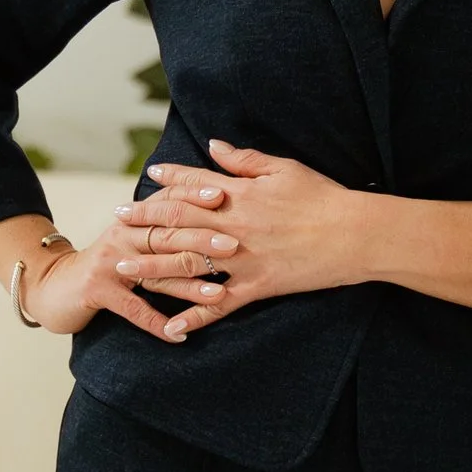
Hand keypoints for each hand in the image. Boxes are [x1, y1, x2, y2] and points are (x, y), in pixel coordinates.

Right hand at [0, 211, 212, 346]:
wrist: (53, 286)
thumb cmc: (104, 265)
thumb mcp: (130, 239)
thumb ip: (160, 226)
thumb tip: (204, 212)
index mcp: (134, 220)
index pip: (167, 202)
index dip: (194, 197)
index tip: (224, 196)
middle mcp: (122, 235)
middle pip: (167, 235)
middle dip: (202, 240)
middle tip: (234, 245)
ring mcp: (109, 263)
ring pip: (155, 272)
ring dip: (189, 285)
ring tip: (218, 294)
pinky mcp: (97, 291)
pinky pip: (133, 309)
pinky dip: (157, 324)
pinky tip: (179, 335)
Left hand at [109, 142, 375, 335]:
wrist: (355, 234)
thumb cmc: (324, 197)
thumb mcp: (285, 168)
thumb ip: (245, 160)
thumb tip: (214, 145)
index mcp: (240, 194)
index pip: (196, 184)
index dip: (171, 179)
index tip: (149, 177)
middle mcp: (233, 225)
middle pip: (179, 222)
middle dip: (145, 221)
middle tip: (117, 220)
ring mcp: (242, 258)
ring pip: (187, 263)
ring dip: (152, 266)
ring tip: (123, 268)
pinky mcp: (256, 286)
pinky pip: (219, 304)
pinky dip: (194, 316)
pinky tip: (170, 326)